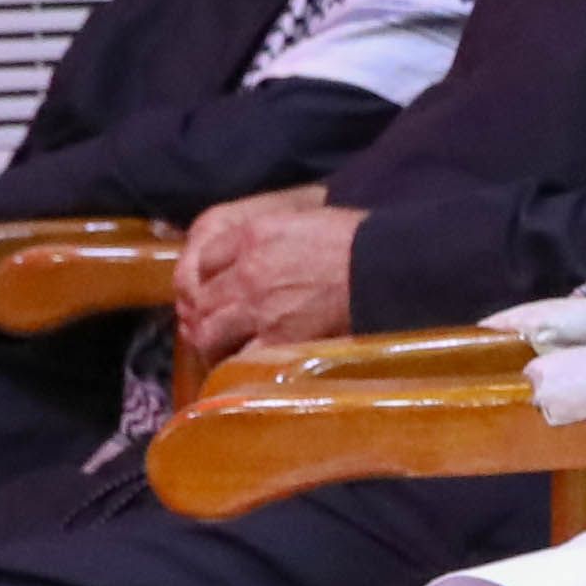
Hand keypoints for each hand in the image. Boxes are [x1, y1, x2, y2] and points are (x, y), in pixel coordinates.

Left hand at [174, 190, 364, 360]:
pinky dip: (234, 366)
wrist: (385, 265)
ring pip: (208, 333)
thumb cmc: (356, 239)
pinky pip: (238, 360)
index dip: (205, 277)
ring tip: (222, 348)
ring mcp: (259, 309)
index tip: (214, 288)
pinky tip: (241, 368)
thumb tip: (262, 252)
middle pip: (200, 299)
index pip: (203, 259)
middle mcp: (247, 271)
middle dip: (202, 313)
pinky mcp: (278, 340)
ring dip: (211, 342)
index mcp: (253, 235)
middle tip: (211, 324)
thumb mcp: (304, 217)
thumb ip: (273, 234)